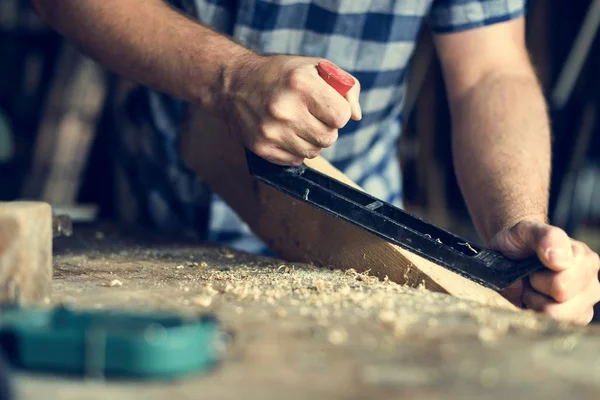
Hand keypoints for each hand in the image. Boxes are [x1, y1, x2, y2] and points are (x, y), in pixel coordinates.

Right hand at [220, 53, 361, 165]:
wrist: (232, 84)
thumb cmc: (281, 74)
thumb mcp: (315, 67)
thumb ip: (345, 87)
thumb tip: (356, 116)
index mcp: (301, 83)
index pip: (341, 116)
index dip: (338, 112)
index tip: (328, 106)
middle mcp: (285, 109)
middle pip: (329, 138)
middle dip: (326, 128)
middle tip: (311, 115)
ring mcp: (271, 131)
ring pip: (314, 151)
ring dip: (311, 140)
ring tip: (297, 123)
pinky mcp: (262, 147)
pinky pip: (295, 160)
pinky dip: (295, 149)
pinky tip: (284, 132)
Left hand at [488, 219, 599, 324]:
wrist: (512, 254)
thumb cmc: (521, 242)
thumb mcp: (526, 230)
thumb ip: (546, 237)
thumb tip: (562, 262)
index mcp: (584, 257)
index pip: (562, 283)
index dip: (537, 277)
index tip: (532, 265)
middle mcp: (591, 279)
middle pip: (561, 299)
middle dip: (537, 289)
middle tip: (530, 276)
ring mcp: (587, 299)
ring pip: (558, 315)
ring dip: (537, 302)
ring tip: (533, 286)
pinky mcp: (579, 316)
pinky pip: (557, 324)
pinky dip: (540, 312)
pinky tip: (538, 298)